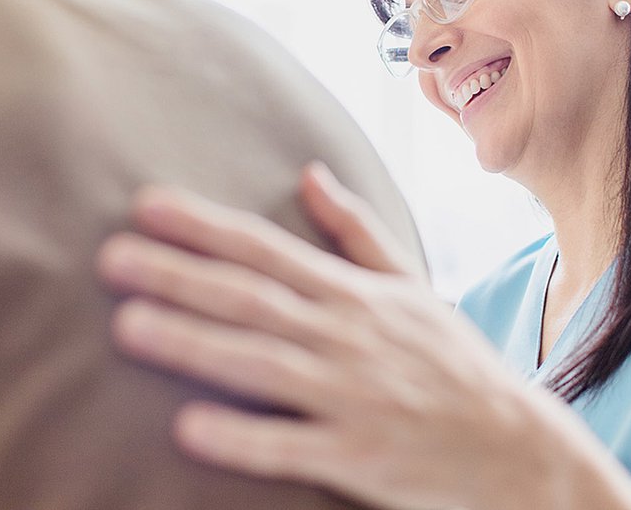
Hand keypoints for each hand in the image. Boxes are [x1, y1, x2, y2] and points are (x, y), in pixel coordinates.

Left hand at [96, 164, 556, 509]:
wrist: (521, 452)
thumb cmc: (456, 367)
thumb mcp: (413, 287)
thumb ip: (355, 232)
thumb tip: (309, 173)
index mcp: (354, 294)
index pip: (266, 249)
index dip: (204, 226)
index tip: (145, 206)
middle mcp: (347, 336)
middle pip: (251, 298)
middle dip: (178, 275)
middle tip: (110, 258)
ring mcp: (352, 396)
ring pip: (260, 363)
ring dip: (193, 343)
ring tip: (126, 328)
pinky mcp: (358, 457)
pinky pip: (290, 444)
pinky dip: (241, 435)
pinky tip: (187, 427)